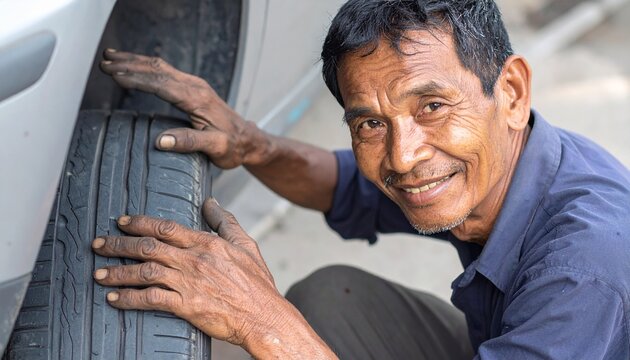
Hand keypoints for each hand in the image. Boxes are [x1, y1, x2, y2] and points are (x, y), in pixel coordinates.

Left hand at [91, 198, 287, 346]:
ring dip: (118, 272)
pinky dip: (129, 299)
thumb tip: (211, 202)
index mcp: (207, 244)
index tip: (122, 222)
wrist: (264, 315)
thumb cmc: (257, 283)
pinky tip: (114, 299)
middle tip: (99, 244)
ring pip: (144, 272)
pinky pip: (150, 300)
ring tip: (98, 273)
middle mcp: (194, 260)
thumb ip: (225, 222)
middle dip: (119, 244)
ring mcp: (189, 283)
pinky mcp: (186, 306)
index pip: (166, 227)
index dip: (140, 223)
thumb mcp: (246, 245)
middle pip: (148, 247)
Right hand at [99, 49, 265, 168]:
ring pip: (160, 67)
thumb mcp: (215, 148)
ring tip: (111, 58)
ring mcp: (194, 85)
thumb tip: (162, 141)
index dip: (136, 78)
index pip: (160, 84)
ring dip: (135, 61)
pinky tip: (134, 66)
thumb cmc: (233, 146)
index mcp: (197, 99)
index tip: (114, 75)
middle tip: (104, 63)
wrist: (248, 139)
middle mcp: (195, 87)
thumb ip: (190, 142)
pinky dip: (145, 67)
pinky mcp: (193, 88)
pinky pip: (165, 72)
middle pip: (157, 70)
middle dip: (129, 64)